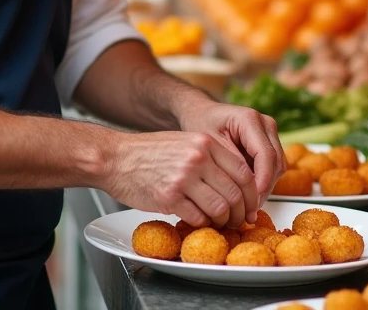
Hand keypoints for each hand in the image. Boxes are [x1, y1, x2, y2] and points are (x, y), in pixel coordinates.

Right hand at [101, 130, 259, 228]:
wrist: (115, 158)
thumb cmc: (149, 153)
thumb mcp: (186, 143)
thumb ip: (211, 158)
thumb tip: (237, 185)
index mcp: (205, 143)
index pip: (244, 173)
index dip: (252, 195)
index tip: (251, 207)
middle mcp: (198, 158)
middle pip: (235, 193)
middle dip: (241, 213)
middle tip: (239, 222)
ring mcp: (184, 178)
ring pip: (220, 209)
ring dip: (223, 221)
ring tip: (219, 223)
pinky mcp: (169, 197)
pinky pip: (198, 218)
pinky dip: (202, 223)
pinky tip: (198, 220)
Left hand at [179, 100, 286, 214]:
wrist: (201, 112)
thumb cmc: (201, 123)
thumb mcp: (209, 144)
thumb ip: (229, 164)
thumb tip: (244, 190)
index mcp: (250, 119)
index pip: (266, 156)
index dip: (262, 182)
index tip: (252, 203)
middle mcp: (265, 124)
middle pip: (276, 163)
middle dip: (264, 188)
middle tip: (248, 211)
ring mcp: (270, 133)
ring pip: (278, 167)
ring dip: (265, 187)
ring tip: (246, 206)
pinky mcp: (270, 143)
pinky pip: (273, 167)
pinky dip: (263, 182)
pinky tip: (247, 195)